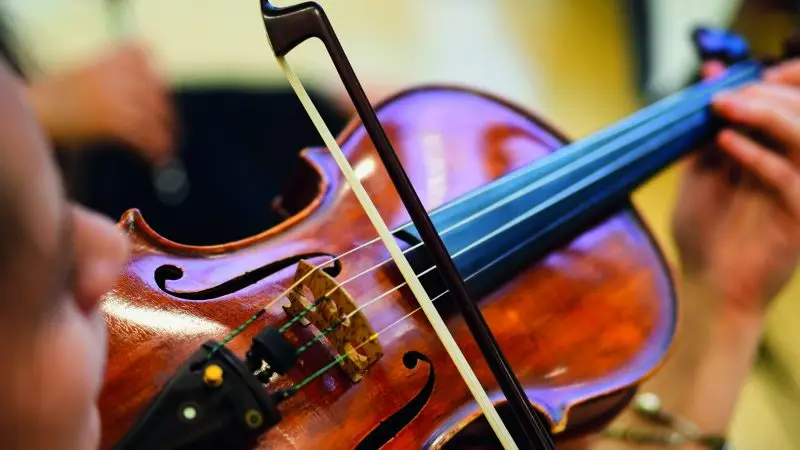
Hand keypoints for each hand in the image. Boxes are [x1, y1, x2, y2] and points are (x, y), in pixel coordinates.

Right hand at [27, 41, 174, 163]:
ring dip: (165, 136)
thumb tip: (148, 93)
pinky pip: (144, 135)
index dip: (156, 76)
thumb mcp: (86, 73)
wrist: (36, 110)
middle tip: (172, 130)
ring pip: (153, 116)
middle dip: (167, 113)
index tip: (162, 94)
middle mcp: (116, 75)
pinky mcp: (114, 120)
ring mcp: (116, 96)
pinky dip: (154, 148)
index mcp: (108, 58)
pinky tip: (156, 157)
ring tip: (167, 150)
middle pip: (155, 91)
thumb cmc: (59, 96)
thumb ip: (115, 75)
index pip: (144, 55)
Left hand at [671, 59, 799, 316]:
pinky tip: (724, 141)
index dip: (783, 79)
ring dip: (765, 113)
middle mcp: (798, 170)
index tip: (741, 72)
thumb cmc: (705, 233)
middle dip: (769, 92)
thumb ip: (707, 126)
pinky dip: (756, 153)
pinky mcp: (797, 216)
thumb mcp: (701, 170)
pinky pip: (786, 176)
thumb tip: (709, 73)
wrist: (707, 289)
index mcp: (780, 156)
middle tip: (726, 92)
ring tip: (723, 105)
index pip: (797, 104)